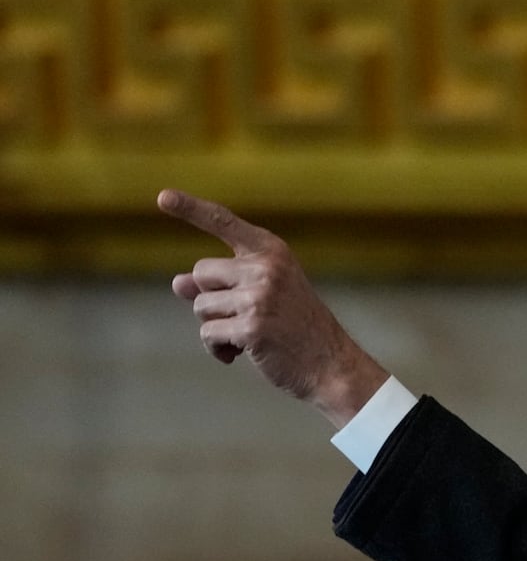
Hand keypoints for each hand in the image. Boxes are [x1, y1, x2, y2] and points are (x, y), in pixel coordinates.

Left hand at [158, 189, 388, 427]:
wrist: (330, 363)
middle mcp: (266, 267)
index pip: (224, 223)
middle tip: (243, 316)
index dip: (190, 209)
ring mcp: (260, 297)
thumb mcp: (263, 293)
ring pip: (200, 306)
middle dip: (210, 298)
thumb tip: (177, 283)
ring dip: (215, 326)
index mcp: (272, 251)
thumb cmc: (294, 327)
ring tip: (247, 336)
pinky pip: (207, 334)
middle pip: (201, 273)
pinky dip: (217, 349)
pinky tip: (240, 354)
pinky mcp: (252, 327)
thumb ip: (222, 283)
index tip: (162, 197)